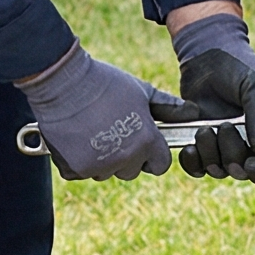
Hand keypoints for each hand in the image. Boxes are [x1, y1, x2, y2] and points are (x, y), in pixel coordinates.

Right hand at [19, 46, 177, 179]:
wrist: (62, 82)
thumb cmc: (105, 83)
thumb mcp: (141, 91)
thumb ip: (168, 106)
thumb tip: (192, 111)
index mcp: (146, 142)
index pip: (161, 165)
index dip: (153, 154)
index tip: (143, 143)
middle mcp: (125, 159)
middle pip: (132, 171)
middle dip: (126, 157)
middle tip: (112, 131)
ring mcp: (98, 167)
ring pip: (106, 172)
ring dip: (102, 160)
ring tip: (92, 130)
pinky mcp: (74, 170)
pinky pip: (81, 173)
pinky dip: (77, 160)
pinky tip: (75, 137)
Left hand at [171, 11, 254, 183]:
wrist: (207, 56)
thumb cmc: (239, 67)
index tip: (251, 162)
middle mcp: (250, 145)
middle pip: (244, 172)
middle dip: (232, 155)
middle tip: (224, 127)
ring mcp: (225, 146)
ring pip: (220, 171)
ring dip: (210, 155)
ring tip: (205, 129)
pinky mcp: (202, 145)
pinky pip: (197, 168)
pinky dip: (192, 162)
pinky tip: (190, 147)